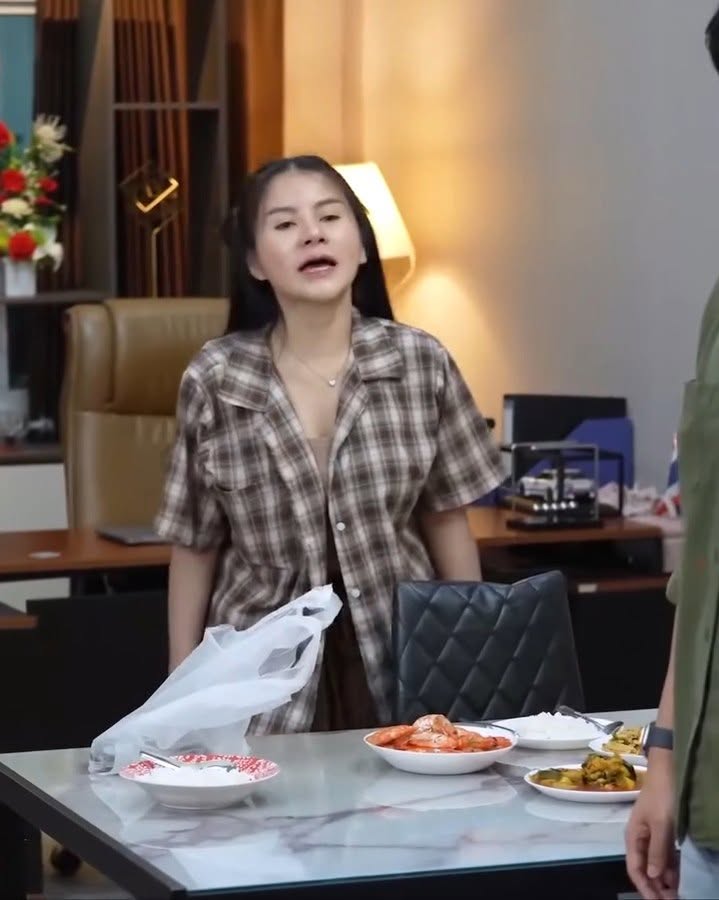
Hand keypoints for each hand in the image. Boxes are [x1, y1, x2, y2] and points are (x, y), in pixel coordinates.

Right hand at [625, 756, 678, 899]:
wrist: (667, 771)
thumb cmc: (661, 796)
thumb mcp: (661, 824)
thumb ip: (656, 850)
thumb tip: (652, 876)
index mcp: (633, 837)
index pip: (635, 869)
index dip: (645, 888)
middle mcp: (640, 839)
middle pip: (644, 870)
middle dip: (654, 888)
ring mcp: (652, 836)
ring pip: (655, 865)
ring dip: (663, 881)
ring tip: (675, 896)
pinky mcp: (663, 833)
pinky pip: (665, 857)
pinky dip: (670, 870)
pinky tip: (677, 880)